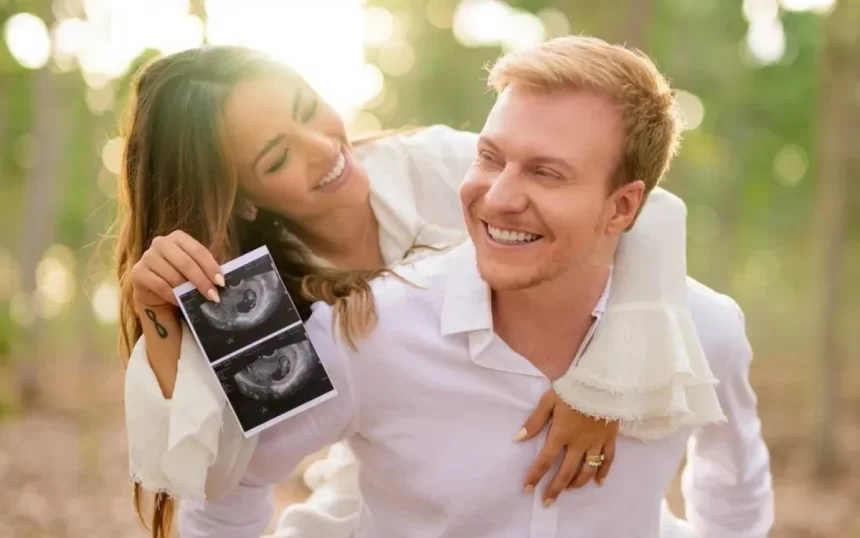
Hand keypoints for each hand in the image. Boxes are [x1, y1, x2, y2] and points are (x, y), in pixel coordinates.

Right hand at [130, 230, 224, 308]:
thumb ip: (206, 269)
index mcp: (178, 237)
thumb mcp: (194, 268)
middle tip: (214, 296)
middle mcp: (161, 243)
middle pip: (186, 263)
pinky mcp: (138, 272)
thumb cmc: (180, 275)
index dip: (211, 267)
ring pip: (173, 276)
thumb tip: (222, 281)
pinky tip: (181, 302)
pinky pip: (160, 286)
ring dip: (188, 291)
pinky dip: (173, 296)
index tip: (221, 282)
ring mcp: (147, 256)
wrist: (155, 290)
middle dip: (202, 281)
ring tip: (198, 300)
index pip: (198, 251)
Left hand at [518, 389, 618, 505]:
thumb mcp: (549, 400)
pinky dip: (603, 472)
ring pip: (587, 469)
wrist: (602, 381)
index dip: (536, 475)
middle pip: (566, 471)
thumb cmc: (572, 389)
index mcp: (561, 434)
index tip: (527, 489)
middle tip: (548, 502)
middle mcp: (579, 443)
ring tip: (569, 489)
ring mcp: (596, 442)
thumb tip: (518, 438)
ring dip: (577, 482)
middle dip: (556, 488)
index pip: (546, 460)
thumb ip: (534, 421)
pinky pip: (608, 459)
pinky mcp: (610, 438)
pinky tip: (598, 482)